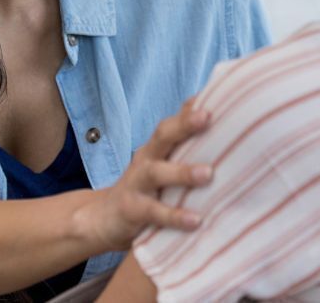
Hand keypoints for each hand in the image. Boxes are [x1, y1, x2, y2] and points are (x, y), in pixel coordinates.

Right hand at [76, 98, 212, 251]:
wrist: (104, 218)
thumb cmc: (145, 187)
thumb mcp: (161, 162)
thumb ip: (182, 143)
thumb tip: (208, 111)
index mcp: (157, 147)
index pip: (174, 121)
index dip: (191, 109)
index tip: (215, 98)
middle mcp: (146, 159)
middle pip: (163, 136)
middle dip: (184, 125)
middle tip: (207, 116)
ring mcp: (137, 183)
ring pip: (157, 173)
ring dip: (182, 172)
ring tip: (208, 173)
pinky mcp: (132, 210)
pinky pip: (154, 212)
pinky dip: (174, 216)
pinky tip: (195, 220)